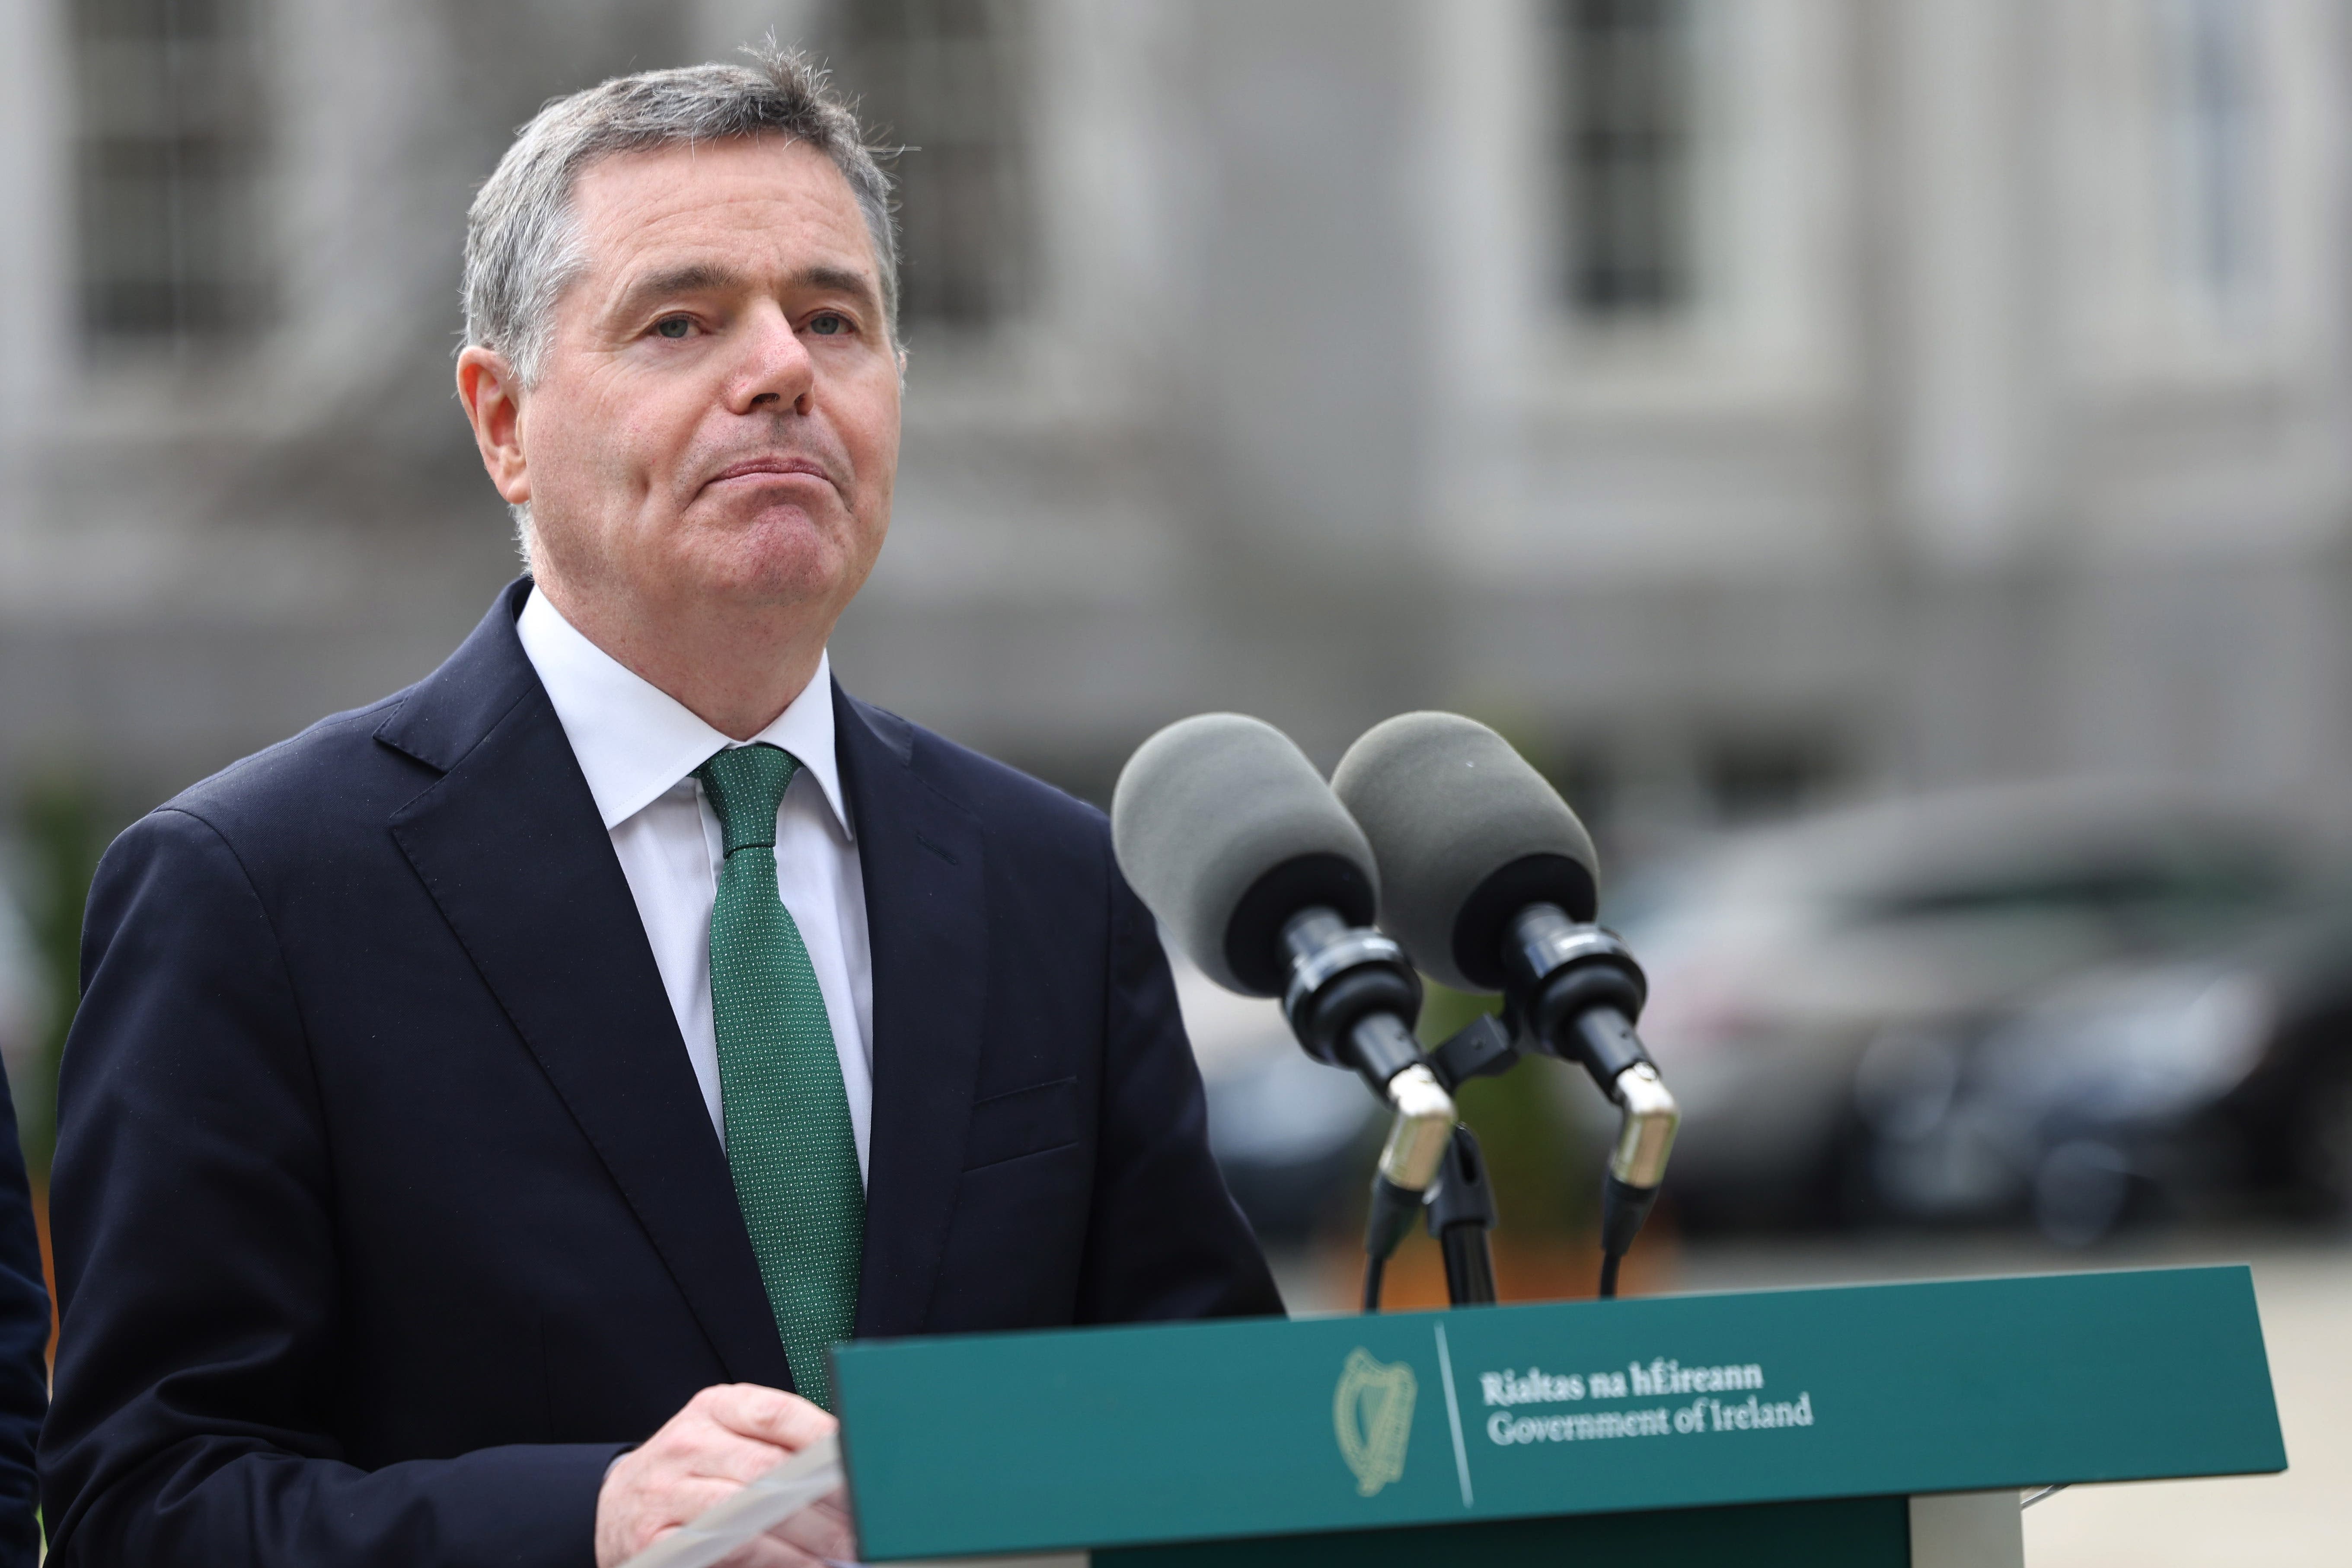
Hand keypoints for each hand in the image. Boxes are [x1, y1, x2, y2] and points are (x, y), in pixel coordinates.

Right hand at [594, 1383, 854, 1567]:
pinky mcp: (656, 1540)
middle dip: (822, 1501)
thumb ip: (780, 1442)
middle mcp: (686, 1444)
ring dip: (801, 1538)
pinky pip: (722, 1551)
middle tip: (862, 1523)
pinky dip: (769, 1563)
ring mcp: (666, 1493)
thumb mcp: (728, 1436)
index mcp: (713, 1409)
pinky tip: (801, 1566)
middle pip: (767, 1470)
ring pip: (745, 1514)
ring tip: (839, 1550)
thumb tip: (847, 1461)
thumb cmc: (692, 1469)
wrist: (618, 1505)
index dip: (823, 1439)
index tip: (860, 1464)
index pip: (775, 1414)